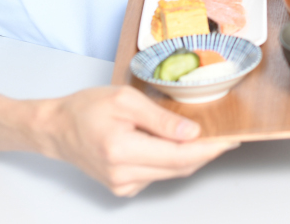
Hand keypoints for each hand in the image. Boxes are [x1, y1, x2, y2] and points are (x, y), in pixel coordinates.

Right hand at [40, 86, 237, 195]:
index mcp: (122, 150)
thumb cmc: (87, 108)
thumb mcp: (126, 101)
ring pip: (171, 173)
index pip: (179, 154)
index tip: (232, 138)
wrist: (57, 129)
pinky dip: (172, 161)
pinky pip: (158, 174)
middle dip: (207, 152)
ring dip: (191, 156)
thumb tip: (192, 134)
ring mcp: (122, 185)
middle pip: (179, 167)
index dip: (210, 148)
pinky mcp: (123, 188)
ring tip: (207, 137)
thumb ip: (161, 119)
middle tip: (228, 136)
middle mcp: (123, 175)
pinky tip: (176, 144)